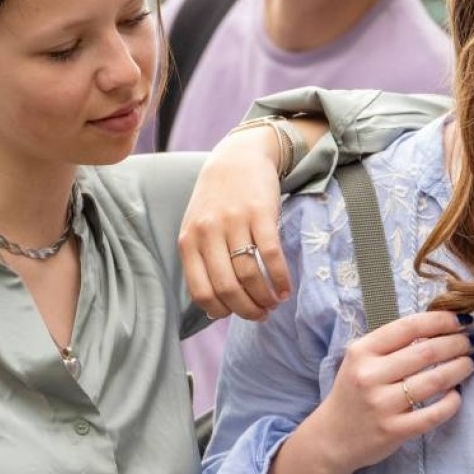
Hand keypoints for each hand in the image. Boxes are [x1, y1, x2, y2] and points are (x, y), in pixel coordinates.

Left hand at [179, 125, 294, 319]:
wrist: (237, 157)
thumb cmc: (216, 201)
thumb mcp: (197, 229)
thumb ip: (201, 263)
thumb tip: (215, 311)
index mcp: (188, 242)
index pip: (201, 291)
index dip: (222, 311)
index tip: (237, 315)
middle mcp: (208, 233)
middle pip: (228, 288)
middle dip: (247, 310)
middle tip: (261, 315)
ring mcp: (233, 222)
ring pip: (249, 275)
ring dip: (265, 297)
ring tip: (274, 303)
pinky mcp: (260, 213)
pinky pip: (270, 255)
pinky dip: (280, 278)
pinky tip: (285, 288)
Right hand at [301, 310, 473, 473]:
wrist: (333, 438)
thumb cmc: (354, 393)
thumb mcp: (360, 360)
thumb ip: (391, 344)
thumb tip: (438, 326)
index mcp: (362, 351)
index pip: (409, 327)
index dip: (442, 320)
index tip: (461, 321)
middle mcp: (369, 376)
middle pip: (426, 352)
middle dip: (457, 343)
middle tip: (471, 343)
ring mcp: (381, 405)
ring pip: (434, 381)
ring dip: (460, 368)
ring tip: (470, 363)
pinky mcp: (394, 431)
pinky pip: (434, 414)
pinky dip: (452, 402)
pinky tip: (457, 394)